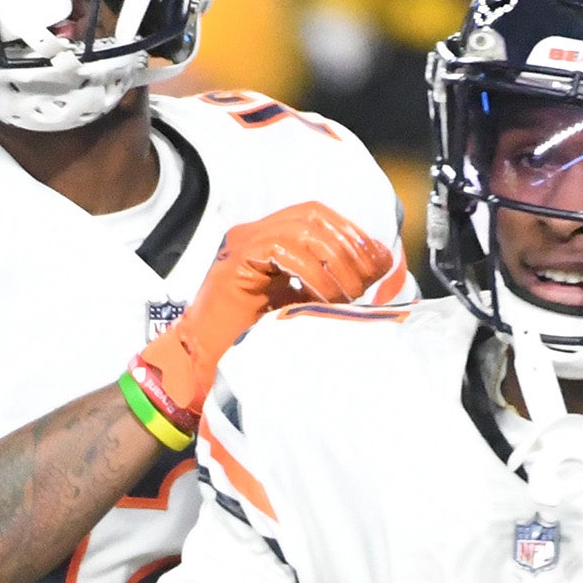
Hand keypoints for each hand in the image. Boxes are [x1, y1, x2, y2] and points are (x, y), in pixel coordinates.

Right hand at [133, 202, 394, 419]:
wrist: (203, 367)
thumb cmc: (251, 342)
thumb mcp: (303, 305)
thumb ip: (332, 282)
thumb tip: (380, 265)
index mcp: (270, 239)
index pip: (319, 216)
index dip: (353, 234)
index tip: (378, 266)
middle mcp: (254, 234)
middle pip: (313, 214)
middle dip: (348, 246)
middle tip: (364, 283)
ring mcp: (241, 245)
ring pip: (302, 228)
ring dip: (334, 261)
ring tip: (346, 295)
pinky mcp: (234, 262)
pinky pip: (281, 250)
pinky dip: (312, 272)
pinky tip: (323, 298)